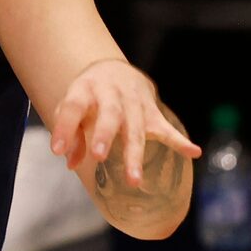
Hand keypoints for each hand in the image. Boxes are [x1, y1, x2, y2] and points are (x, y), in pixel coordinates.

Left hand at [50, 57, 199, 186]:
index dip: (65, 128)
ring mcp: (135, 102)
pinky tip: (193, 152)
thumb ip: (70, 133)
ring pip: (137, 128)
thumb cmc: (88, 96)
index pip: (74, 106)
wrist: (114, 70)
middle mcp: (112, 93)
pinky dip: (179, 141)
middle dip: (105, 136)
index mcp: (86, 89)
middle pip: (111, 114)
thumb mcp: (72, 106)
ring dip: (135, 154)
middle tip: (99, 157)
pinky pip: (167, 128)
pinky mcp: (152, 112)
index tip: (57, 150)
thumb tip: (70, 163)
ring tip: (133, 181)